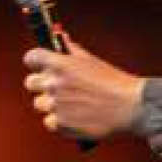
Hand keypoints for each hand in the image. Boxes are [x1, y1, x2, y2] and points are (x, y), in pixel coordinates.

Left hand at [22, 38, 144, 141]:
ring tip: (73, 104)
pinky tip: (75, 117)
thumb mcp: (91, 60)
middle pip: (30, 83)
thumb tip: (60, 37)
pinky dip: (60, 122)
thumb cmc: (114, 82)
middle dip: (42, 84)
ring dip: (52, 104)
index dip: (36, 62)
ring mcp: (55, 105)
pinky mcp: (60, 124)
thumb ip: (71, 50)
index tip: (41, 66)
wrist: (131, 107)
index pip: (31, 58)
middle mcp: (54, 84)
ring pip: (39, 104)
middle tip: (59, 88)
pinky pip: (49, 122)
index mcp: (60, 64)